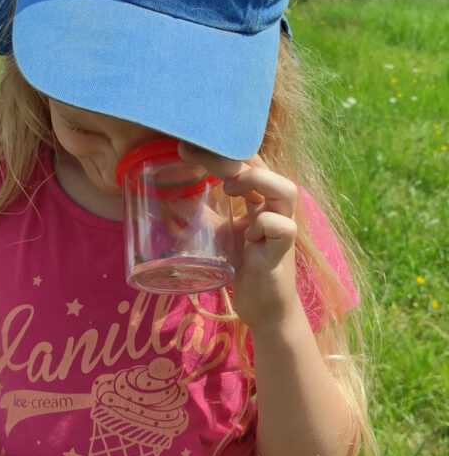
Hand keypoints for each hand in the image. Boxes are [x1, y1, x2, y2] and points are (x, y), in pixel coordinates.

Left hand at [179, 144, 299, 329]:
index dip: (220, 149)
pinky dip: (265, 224)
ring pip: (285, 189)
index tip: (185, 147)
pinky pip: (282, 226)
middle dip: (229, 157)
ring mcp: (283, 226)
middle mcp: (275, 207)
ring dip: (256, 182)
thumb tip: (170, 198)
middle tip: (195, 158)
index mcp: (260, 198)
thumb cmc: (244, 267)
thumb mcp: (219, 234)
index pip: (247, 160)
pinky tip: (248, 236)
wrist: (264, 307)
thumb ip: (203, 214)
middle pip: (263, 166)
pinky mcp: (284, 250)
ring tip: (230, 190)